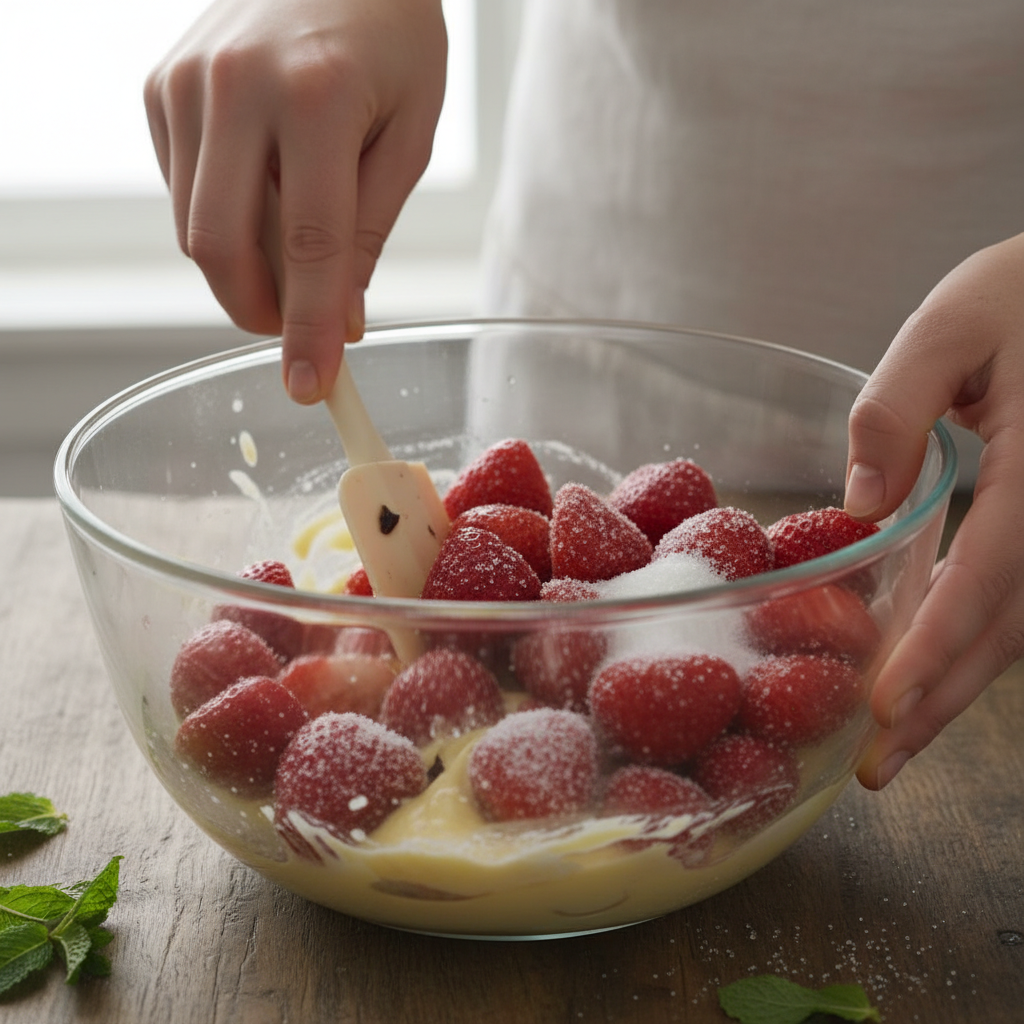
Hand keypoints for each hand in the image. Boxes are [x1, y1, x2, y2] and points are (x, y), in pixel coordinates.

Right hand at [144, 0, 446, 401]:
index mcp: (316, 96)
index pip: (310, 246)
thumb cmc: (391, 38)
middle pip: (221, 247)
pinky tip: (264, 189)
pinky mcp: (160, 86)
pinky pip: (183, 190)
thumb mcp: (410, 135)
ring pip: (194, 227)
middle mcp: (235, 85)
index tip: (310, 386)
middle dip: (258, 311)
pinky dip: (222, 217)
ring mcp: (185, 82)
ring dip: (243, 268)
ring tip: (293, 250)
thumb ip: (370, 231)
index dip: (308, 329)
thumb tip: (337, 320)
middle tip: (296, 332)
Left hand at [845, 232, 1023, 788]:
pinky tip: (931, 670)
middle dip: (944, 700)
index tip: (888, 706)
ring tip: (896, 741)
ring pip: (1023, 626)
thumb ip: (900, 406)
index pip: (993, 572)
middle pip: (1011, 625)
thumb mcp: (955, 322)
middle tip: (880, 764)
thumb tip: (858, 503)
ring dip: (959, 688)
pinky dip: (976, 643)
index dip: (939, 646)